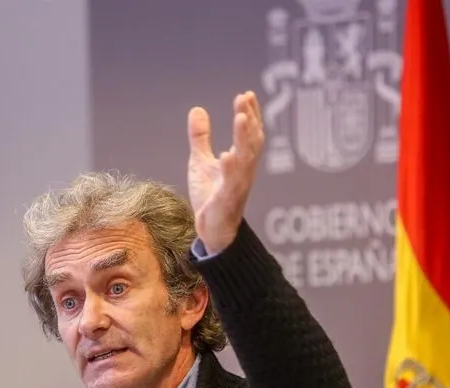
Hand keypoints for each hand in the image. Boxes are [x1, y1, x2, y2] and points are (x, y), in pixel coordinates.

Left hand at [187, 90, 264, 253]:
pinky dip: (230, 170)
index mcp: (241, 162)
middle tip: (244, 99)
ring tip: (241, 119)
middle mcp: (244, 172)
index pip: (249, 134)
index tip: (246, 95)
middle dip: (249, 120)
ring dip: (244, 139)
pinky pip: (231, 184)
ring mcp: (237, 186)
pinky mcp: (226, 201)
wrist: (211, 230)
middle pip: (251, 142)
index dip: (250, 114)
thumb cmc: (211, 196)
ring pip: (246, 160)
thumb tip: (197, 110)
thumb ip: (201, 138)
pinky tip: (227, 156)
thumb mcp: (201, 162)